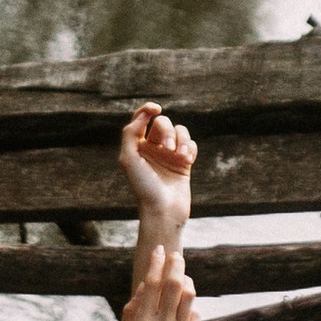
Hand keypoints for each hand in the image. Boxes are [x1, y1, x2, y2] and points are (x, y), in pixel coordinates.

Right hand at [109, 248, 200, 320]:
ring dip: (187, 282)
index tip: (159, 251)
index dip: (157, 263)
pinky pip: (195, 316)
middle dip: (176, 264)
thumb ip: (131, 311)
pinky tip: (185, 308)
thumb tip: (144, 287)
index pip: (152, 283)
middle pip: (174, 283)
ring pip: (189, 296)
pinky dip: (190, 307)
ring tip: (182, 278)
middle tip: (176, 255)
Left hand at [119, 102, 195, 272]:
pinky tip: (187, 160)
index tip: (156, 109)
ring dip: (182, 140)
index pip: (141, 118)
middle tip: (167, 149)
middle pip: (163, 124)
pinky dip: (191, 148)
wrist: (163, 210)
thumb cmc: (143, 187)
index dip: (147, 109)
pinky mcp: (184, 163)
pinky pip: (191, 144)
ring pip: (180, 131)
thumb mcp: (129, 159)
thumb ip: (130, 133)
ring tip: (182, 156)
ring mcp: (170, 155)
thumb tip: (142, 115)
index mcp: (136, 146)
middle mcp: (152, 148)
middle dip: (167, 132)